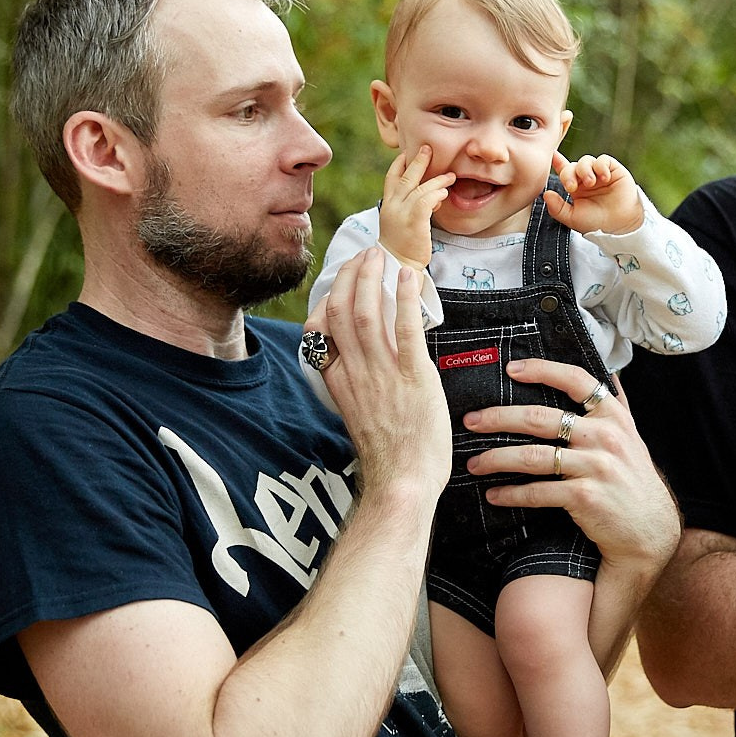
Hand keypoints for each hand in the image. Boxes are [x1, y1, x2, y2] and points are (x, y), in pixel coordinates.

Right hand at [313, 247, 447, 492]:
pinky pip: (404, 329)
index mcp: (339, 381)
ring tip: (380, 256)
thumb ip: (358, 387)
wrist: (402, 482)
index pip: (322, 328)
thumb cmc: (389, 456)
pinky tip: (409, 278)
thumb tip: (366, 367)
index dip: (331, 295)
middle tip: (364, 254)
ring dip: (372, 278)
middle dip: (351, 276)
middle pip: (341, 311)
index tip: (344, 278)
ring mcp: (381, 374)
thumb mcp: (360, 415)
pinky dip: (404, 299)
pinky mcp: (412, 377)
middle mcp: (355, 373)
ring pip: (366, 313)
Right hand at [376, 145, 455, 269]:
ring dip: (437, 180)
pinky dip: (437, 194)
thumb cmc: (403, 246)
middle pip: (405, 177)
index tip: (408, 153)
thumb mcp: (402, 222)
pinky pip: (426, 200)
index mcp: (388, 205)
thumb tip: (433, 196)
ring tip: (451, 176)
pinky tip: (444, 194)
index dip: (399, 164)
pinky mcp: (414, 222)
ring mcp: (401, 213)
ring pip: (420, 188)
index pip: (391, 178)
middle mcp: (392, 206)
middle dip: (418, 161)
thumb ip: (413, 207)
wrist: (398, 266)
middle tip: (428, 148)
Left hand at [463, 359, 677, 583]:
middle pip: (540, 417)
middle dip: (498, 418)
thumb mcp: (632, 438)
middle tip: (471, 421)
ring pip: (532, 456)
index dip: (542, 370)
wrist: (650, 531)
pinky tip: (495, 495)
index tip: (511, 369)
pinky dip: (512, 493)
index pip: (576, 380)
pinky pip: (538, 492)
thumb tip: (608, 375)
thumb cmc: (633, 482)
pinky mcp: (584, 497)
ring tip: (474, 464)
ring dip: (496, 459)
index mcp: (613, 417)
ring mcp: (595, 466)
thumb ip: (618, 407)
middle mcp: (605, 437)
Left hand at [544, 152, 642, 235]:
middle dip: (570, 174)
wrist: (619, 225)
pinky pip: (603, 160)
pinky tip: (604, 178)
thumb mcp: (572, 218)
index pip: (564, 172)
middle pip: (573, 166)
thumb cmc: (596, 223)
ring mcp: (599, 173)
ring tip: (590, 183)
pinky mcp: (613, 170)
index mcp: (575, 188)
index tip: (552, 155)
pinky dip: (601, 166)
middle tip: (572, 187)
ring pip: (586, 161)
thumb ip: (557, 208)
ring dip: (585, 170)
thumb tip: (546, 194)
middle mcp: (585, 179)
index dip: (557, 162)